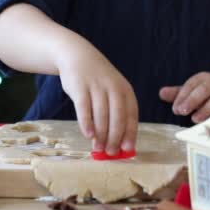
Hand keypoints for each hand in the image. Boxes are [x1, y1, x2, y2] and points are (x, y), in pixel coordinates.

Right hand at [56, 40, 137, 154]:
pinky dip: (86, 122)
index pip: (131, 115)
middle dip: (115, 137)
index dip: (130, 133)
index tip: (128, 149)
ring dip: (100, 134)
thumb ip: (115, 112)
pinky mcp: (80, 87)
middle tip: (111, 152)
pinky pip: (84, 108)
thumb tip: (116, 142)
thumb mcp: (111, 90)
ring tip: (98, 149)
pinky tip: (88, 135)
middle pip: (117, 117)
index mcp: (125, 90)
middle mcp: (113, 88)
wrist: (77, 56)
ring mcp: (96, 87)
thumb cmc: (97, 80)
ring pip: (101, 115)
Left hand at [159, 72, 209, 122]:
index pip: (191, 85)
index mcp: (204, 79)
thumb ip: (179, 93)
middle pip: (204, 89)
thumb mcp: (196, 90)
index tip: (175, 108)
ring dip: (207, 109)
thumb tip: (161, 93)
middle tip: (181, 111)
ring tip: (195, 119)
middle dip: (192, 100)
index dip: (182, 96)